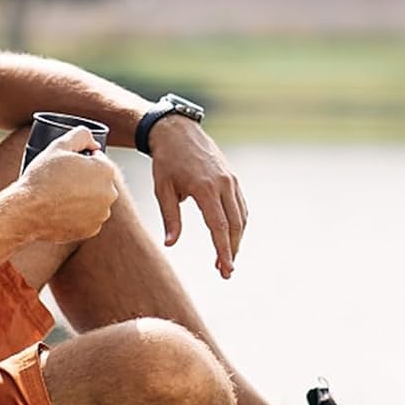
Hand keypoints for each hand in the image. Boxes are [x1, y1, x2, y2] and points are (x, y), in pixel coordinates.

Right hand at [17, 127, 119, 242]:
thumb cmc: (42, 177)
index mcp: (106, 171)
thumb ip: (81, 135)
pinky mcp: (91, 230)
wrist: (26, 211)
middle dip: (84, 179)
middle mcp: (110, 194)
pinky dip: (77, 215)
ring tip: (60, 196)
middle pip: (98, 181)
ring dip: (82, 197)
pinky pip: (87, 218)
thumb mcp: (60, 146)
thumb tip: (94, 143)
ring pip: (94, 200)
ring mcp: (101, 214)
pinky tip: (61, 210)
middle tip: (61, 181)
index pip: (98, 160)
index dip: (81, 160)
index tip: (66, 166)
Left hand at [147, 116, 247, 277]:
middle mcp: (223, 184)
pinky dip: (238, 223)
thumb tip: (171, 244)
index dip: (223, 249)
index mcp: (205, 188)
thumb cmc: (166, 161)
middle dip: (232, 250)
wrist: (178, 131)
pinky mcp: (232, 178)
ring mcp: (231, 180)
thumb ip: (170, 217)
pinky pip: (240, 205)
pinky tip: (231, 236)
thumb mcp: (163, 189)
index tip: (225, 268)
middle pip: (234, 225)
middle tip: (226, 272)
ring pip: (241, 216)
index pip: (219, 226)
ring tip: (226, 259)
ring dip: (236, 239)